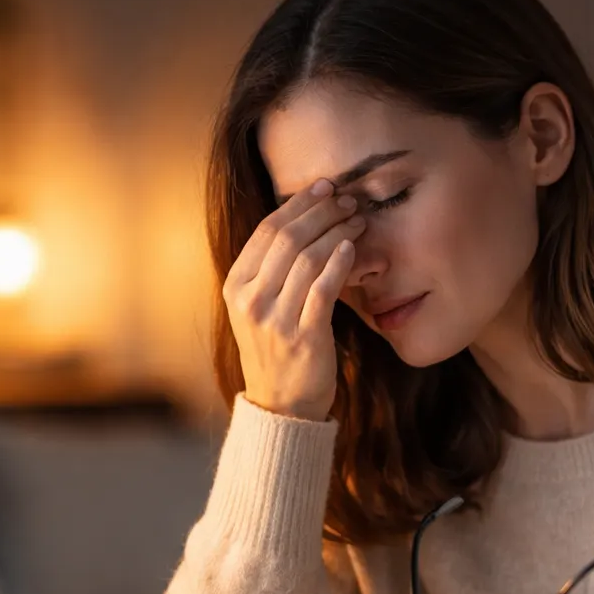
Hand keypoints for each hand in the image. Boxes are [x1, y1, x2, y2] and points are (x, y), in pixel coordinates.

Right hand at [222, 178, 367, 421]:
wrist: (282, 405)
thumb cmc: (276, 350)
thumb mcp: (259, 307)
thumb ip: (271, 269)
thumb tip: (303, 218)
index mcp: (235, 286)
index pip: (267, 231)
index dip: (299, 203)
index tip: (324, 188)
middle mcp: (250, 301)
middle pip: (288, 238)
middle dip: (322, 211)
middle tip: (348, 199)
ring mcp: (275, 320)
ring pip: (308, 259)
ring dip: (337, 232)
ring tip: (357, 220)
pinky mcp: (303, 337)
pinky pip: (323, 289)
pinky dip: (340, 263)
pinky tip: (353, 248)